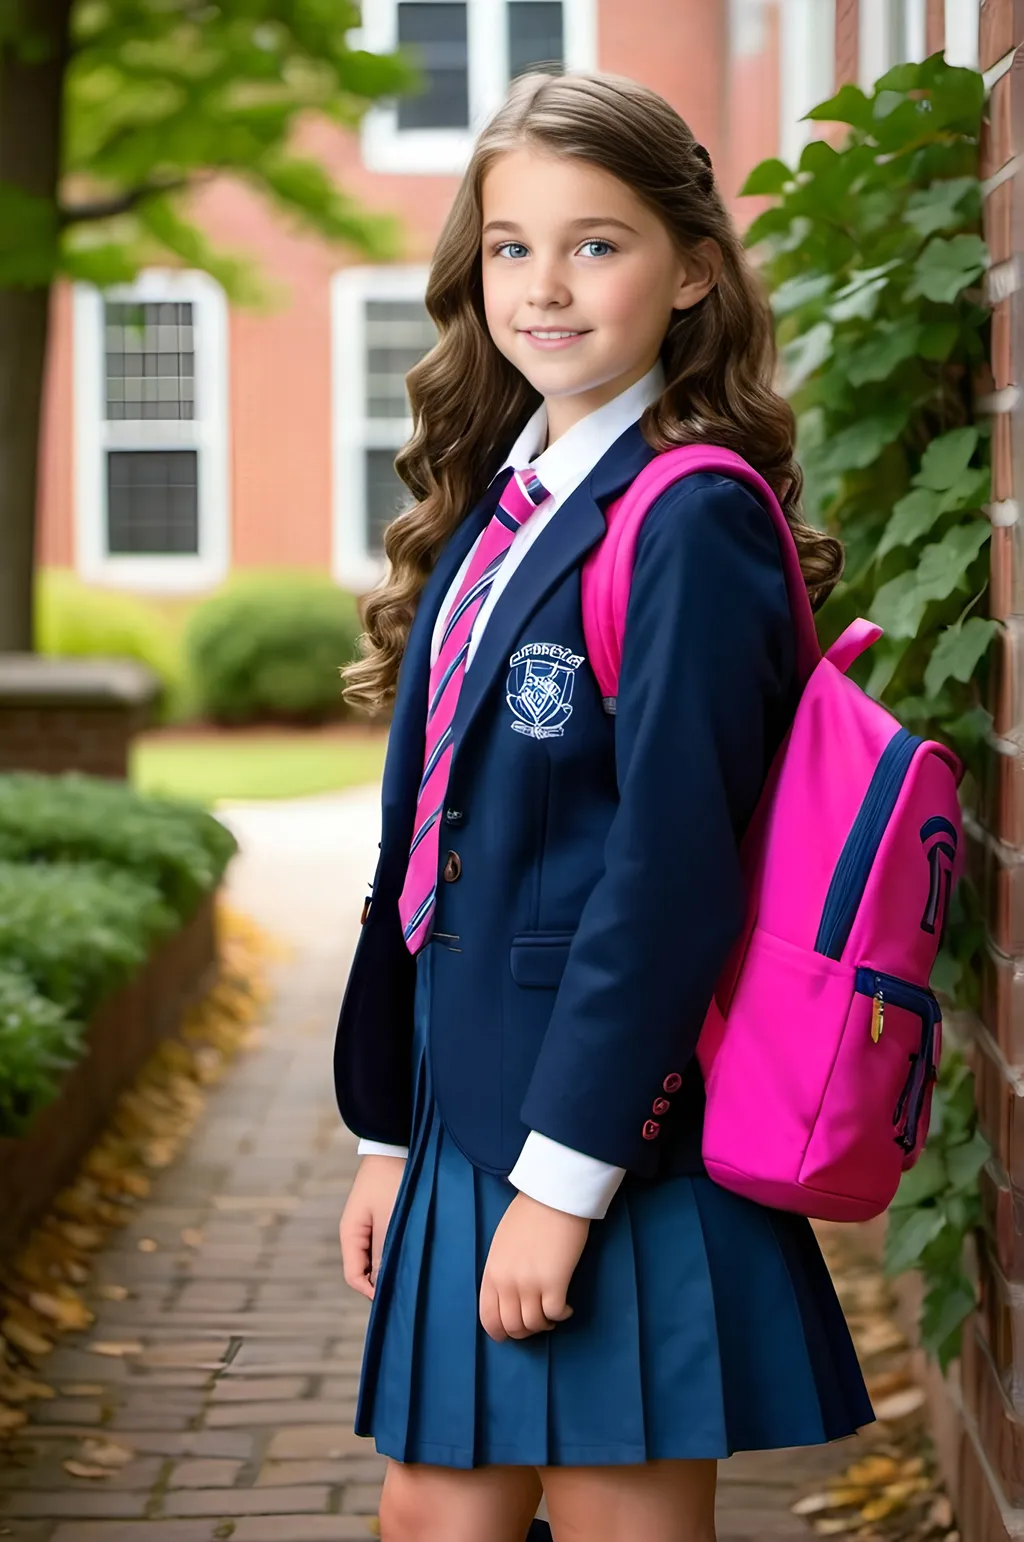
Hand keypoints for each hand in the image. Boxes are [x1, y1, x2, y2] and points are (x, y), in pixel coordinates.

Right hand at [339, 1154, 405, 1300]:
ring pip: (376, 1258)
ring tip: (414, 1270)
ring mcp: (367, 1226)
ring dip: (391, 1264)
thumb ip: (384, 1251)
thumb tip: (382, 1284)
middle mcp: (355, 1233)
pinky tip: (413, 1252)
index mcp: (350, 1233)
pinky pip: (384, 1243)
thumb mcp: (390, 1218)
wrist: (395, 1146)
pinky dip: (395, 1251)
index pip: (353, 1276)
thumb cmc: (392, 1179)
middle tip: (410, 1287)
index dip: (372, 1292)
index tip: (397, 1298)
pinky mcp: (380, 1219)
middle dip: (383, 1280)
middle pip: (364, 1270)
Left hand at [479, 1191, 590, 1341]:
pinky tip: (566, 1306)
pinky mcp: (555, 1283)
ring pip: (534, 1324)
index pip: (488, 1317)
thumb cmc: (528, 1215)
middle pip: (512, 1326)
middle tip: (537, 1322)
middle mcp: (508, 1283)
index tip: (511, 1333)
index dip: (500, 1332)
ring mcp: (530, 1284)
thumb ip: (501, 1271)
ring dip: (544, 1324)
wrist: (553, 1196)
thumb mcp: (502, 1244)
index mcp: (492, 1272)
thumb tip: (508, 1295)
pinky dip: (561, 1315)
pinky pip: (555, 1314)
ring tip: (552, 1313)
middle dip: (525, 1331)